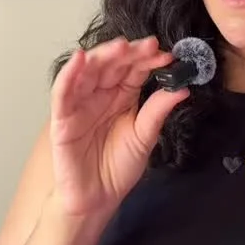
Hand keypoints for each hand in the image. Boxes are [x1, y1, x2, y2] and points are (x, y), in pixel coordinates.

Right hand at [49, 36, 187, 219]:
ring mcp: (80, 104)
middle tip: (149, 45)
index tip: (167, 55)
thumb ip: (157, 111)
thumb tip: (182, 89)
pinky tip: (79, 59)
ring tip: (120, 46)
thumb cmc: (117, 168)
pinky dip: (69, 73)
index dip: (148, 59)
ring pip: (88, 71)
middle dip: (130, 52)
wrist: (97, 199)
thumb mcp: (144, 137)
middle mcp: (100, 94)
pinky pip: (62, 92)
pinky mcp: (62, 119)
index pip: (134, 70)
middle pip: (112, 64)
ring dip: (103, 55)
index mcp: (121, 96)